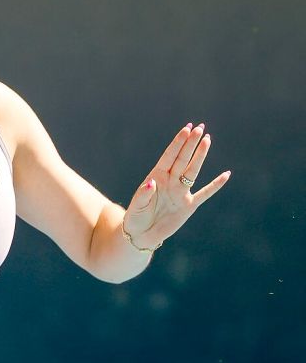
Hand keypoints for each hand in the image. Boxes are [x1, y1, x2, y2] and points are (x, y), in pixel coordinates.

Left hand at [123, 123, 231, 248]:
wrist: (141, 234)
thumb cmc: (135, 217)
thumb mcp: (136, 206)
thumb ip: (143, 194)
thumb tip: (151, 183)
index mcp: (156, 177)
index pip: (169, 156)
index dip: (177, 143)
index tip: (186, 129)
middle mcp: (170, 182)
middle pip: (182, 159)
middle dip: (190, 143)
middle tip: (200, 127)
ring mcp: (180, 193)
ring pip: (193, 171)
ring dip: (200, 156)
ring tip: (207, 140)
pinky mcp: (188, 206)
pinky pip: (205, 194)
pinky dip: (215, 185)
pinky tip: (226, 175)